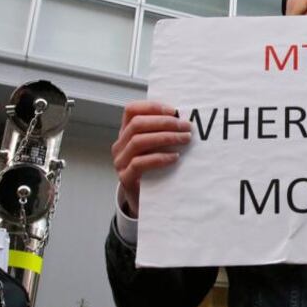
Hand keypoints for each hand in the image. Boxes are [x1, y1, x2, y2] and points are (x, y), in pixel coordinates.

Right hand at [111, 100, 191, 217]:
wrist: (146, 200)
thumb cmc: (154, 169)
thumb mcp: (156, 147)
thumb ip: (162, 132)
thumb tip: (183, 117)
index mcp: (126, 132)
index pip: (131, 110)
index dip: (151, 107)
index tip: (173, 110)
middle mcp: (120, 145)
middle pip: (137, 124)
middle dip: (164, 122)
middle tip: (186, 126)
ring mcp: (120, 162)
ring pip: (138, 141)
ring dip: (165, 137)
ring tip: (185, 139)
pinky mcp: (125, 178)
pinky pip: (139, 163)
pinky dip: (159, 158)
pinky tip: (174, 157)